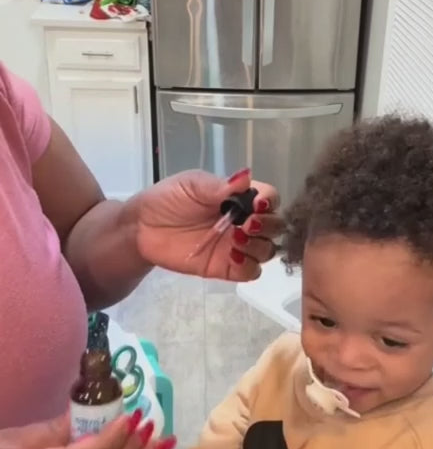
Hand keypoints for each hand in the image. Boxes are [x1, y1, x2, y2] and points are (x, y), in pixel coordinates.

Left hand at [127, 168, 281, 281]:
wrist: (142, 228)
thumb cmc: (167, 200)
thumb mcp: (191, 185)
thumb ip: (219, 185)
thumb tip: (246, 176)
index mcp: (239, 198)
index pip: (270, 199)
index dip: (269, 202)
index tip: (256, 205)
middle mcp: (244, 222)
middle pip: (275, 227)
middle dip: (267, 225)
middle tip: (246, 224)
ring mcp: (237, 247)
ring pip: (268, 250)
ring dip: (259, 245)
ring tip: (235, 240)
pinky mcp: (227, 268)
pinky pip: (251, 272)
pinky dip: (249, 266)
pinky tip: (231, 256)